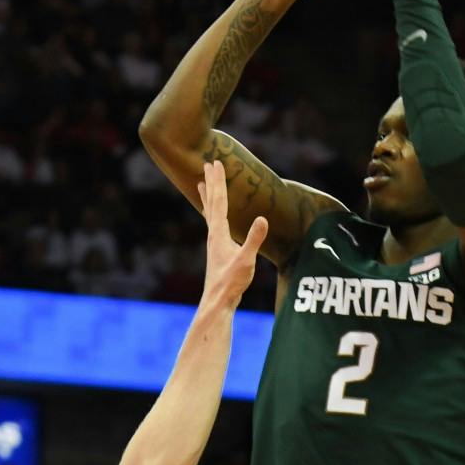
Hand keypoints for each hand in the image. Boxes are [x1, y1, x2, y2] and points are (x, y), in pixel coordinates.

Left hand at [197, 158, 267, 300]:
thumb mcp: (246, 260)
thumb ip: (254, 239)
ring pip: (210, 212)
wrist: (218, 301)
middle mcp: (214, 234)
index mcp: (220, 233)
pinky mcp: (217, 250)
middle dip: (211, 182)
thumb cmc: (231, 282)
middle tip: (207, 164)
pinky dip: (212, 213)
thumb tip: (263, 219)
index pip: (219, 201)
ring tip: (201, 184)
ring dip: (208, 196)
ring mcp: (214, 242)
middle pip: (212, 202)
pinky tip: (214, 217)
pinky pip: (214, 224)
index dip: (219, 181)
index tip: (215, 163)